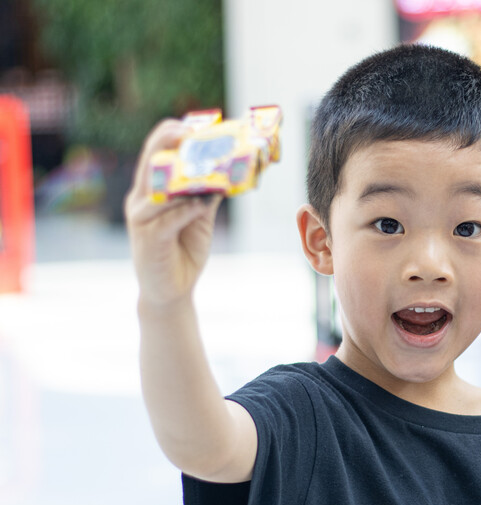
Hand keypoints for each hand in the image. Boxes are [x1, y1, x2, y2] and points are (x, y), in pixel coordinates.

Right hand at [125, 120, 223, 308]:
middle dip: (170, 142)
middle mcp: (141, 199)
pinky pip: (166, 219)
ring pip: (157, 188)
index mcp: (151, 189)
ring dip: (183, 177)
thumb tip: (227, 171)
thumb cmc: (184, 250)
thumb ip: (207, 194)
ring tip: (207, 167)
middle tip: (194, 133)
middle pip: (150, 161)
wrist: (171, 291)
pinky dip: (184, 209)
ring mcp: (141, 219)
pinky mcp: (149, 240)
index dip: (171, 134)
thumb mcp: (200, 217)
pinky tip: (200, 203)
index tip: (197, 125)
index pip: (154, 152)